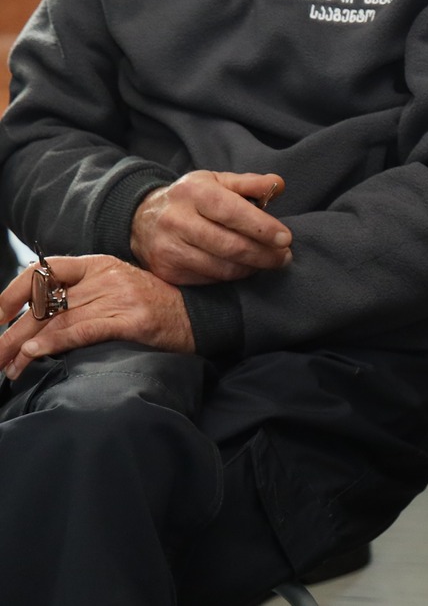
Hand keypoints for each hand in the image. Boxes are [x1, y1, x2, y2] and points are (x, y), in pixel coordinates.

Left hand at [0, 255, 193, 378]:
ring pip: (57, 320)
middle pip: (45, 304)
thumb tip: (35, 318)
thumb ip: (82, 295)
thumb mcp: (117, 289)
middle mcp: (108, 276)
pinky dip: (53, 343)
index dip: (13, 292)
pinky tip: (34, 354)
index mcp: (100, 264)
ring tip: (10, 368)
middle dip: (12, 334)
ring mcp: (121, 296)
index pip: (44, 271)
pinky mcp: (132, 319)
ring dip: (25, 348)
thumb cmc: (156, 308)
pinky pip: (81, 330)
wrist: (202, 317)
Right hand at [130, 171, 290, 285]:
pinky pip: (208, 279)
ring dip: (251, 268)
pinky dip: (231, 276)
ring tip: (269, 262)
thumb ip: (249, 183)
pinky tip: (243, 268)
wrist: (141, 219)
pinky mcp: (166, 271)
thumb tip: (278, 185)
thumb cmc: (190, 199)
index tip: (286, 238)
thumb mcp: (216, 181)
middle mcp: (176, 220)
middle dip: (264, 254)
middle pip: (229, 245)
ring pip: (221, 267)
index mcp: (193, 192)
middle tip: (284, 257)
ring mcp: (168, 248)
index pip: (232, 212)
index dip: (262, 227)